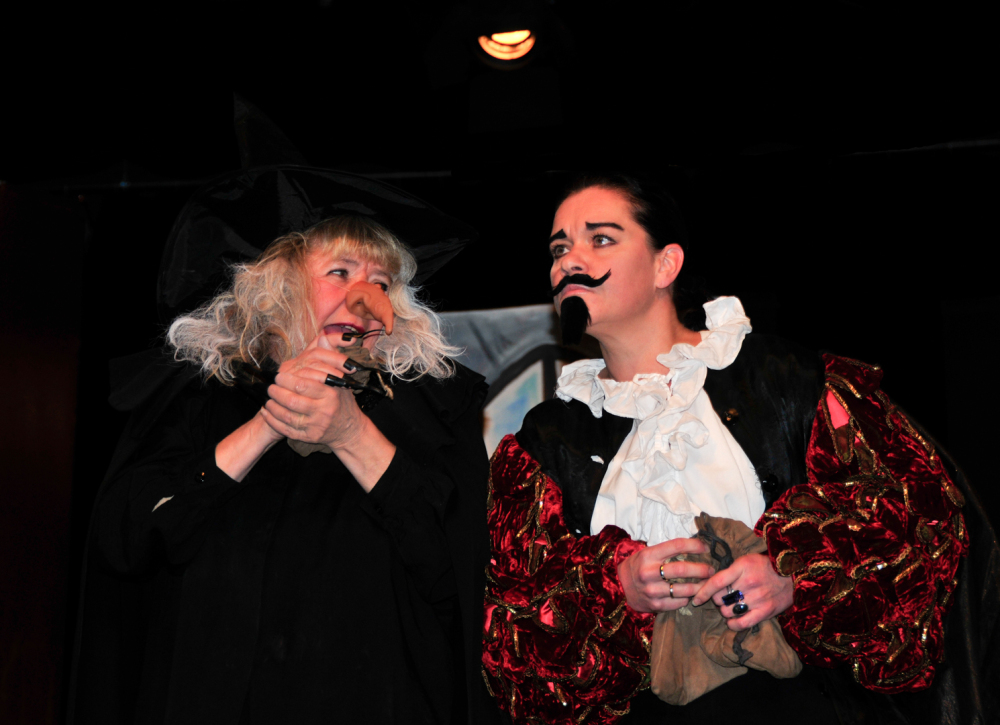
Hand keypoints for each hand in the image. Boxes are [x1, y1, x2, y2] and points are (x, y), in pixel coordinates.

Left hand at [261, 333, 367, 450]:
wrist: (349, 429)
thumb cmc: (342, 401)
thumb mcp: (341, 379)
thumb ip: (330, 358)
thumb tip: (322, 338)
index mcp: (331, 394)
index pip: (304, 385)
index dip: (287, 379)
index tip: (279, 375)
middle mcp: (324, 411)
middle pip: (293, 401)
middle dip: (277, 392)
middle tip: (271, 386)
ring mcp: (316, 426)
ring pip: (287, 416)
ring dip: (273, 406)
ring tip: (268, 398)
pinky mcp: (309, 438)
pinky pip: (286, 430)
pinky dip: (273, 420)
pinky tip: (267, 412)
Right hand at [617, 538, 714, 612]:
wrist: (619, 587)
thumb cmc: (638, 566)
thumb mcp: (647, 553)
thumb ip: (668, 551)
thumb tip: (696, 546)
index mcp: (648, 555)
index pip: (676, 546)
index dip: (694, 545)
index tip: (706, 548)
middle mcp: (649, 572)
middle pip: (682, 569)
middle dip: (702, 569)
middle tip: (711, 570)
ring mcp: (652, 591)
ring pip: (684, 589)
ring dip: (700, 586)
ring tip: (707, 584)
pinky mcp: (655, 605)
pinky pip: (679, 602)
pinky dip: (688, 598)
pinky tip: (691, 594)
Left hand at [691, 553, 793, 630]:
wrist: (793, 574)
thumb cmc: (765, 567)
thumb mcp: (746, 561)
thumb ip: (730, 572)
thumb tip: (709, 583)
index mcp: (741, 567)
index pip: (716, 582)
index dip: (703, 592)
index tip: (695, 599)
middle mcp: (748, 583)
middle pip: (720, 599)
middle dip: (716, 601)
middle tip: (722, 598)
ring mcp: (757, 598)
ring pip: (728, 611)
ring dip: (725, 611)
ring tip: (730, 607)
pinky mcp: (765, 611)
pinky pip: (742, 623)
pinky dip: (733, 624)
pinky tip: (732, 621)